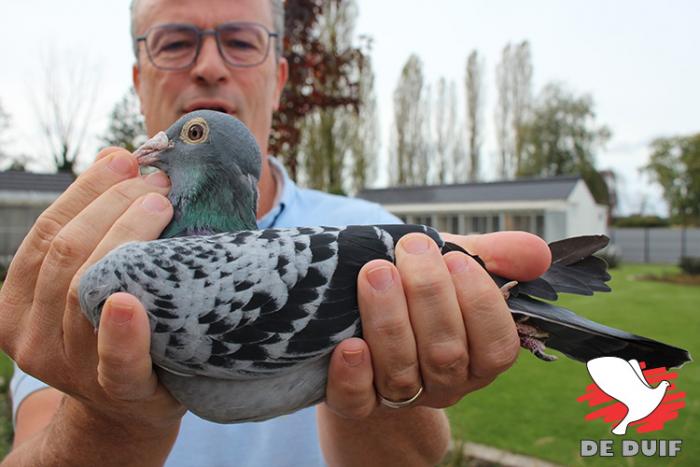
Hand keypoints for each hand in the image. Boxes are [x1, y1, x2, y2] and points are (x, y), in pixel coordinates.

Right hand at [0, 148, 183, 434]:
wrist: (131, 404)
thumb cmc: (118, 327)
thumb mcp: (92, 278)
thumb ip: (95, 225)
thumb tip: (116, 157)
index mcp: (15, 304)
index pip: (48, 232)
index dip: (87, 190)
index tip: (127, 160)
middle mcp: (31, 335)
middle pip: (67, 253)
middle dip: (115, 205)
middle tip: (159, 182)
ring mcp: (70, 366)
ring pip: (87, 288)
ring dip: (126, 237)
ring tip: (163, 204)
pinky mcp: (117, 390)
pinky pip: (116, 358)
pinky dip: (122, 330)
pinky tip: (128, 302)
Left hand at [324, 231, 550, 417]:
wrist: (365, 327)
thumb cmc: (418, 292)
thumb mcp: (454, 268)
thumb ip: (496, 257)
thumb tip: (538, 252)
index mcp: (478, 356)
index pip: (496, 346)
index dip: (480, 304)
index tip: (456, 257)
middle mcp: (445, 383)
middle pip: (446, 354)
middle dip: (429, 295)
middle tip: (412, 248)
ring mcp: (401, 397)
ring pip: (402, 373)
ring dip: (389, 320)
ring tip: (376, 272)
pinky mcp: (357, 404)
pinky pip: (357, 401)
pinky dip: (353, 375)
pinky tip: (350, 345)